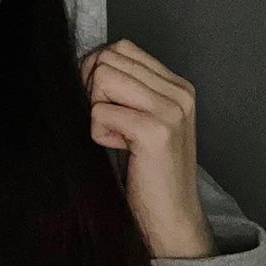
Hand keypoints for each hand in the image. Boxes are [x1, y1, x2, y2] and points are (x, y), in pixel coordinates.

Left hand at [79, 39, 216, 258]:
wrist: (171, 217)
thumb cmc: (148, 172)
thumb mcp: (142, 120)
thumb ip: (126, 88)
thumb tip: (86, 62)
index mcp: (177, 86)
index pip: (122, 48)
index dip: (98, 71)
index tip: (103, 104)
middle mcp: (179, 93)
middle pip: (109, 59)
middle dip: (94, 90)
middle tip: (111, 124)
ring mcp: (171, 110)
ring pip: (102, 79)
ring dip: (97, 111)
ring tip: (119, 137)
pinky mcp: (156, 131)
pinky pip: (99, 113)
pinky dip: (100, 134)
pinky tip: (122, 151)